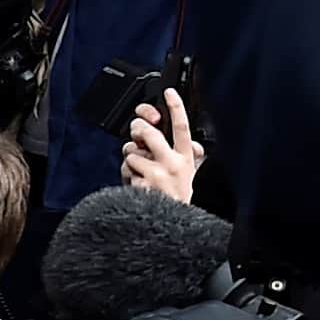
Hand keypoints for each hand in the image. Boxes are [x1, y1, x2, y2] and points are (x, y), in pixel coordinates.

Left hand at [122, 87, 203, 201]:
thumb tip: (194, 145)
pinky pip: (126, 170)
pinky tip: (138, 185)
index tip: (169, 92)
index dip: (176, 107)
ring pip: (132, 152)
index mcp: (185, 158)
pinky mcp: (141, 185)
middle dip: (138, 128)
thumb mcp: (192, 175)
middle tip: (138, 133)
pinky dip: (128, 175)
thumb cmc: (179, 198)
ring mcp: (156, 174)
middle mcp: (172, 164)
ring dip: (131, 159)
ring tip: (142, 171)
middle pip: (149, 133)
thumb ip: (190, 156)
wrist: (173, 227)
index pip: (182, 127)